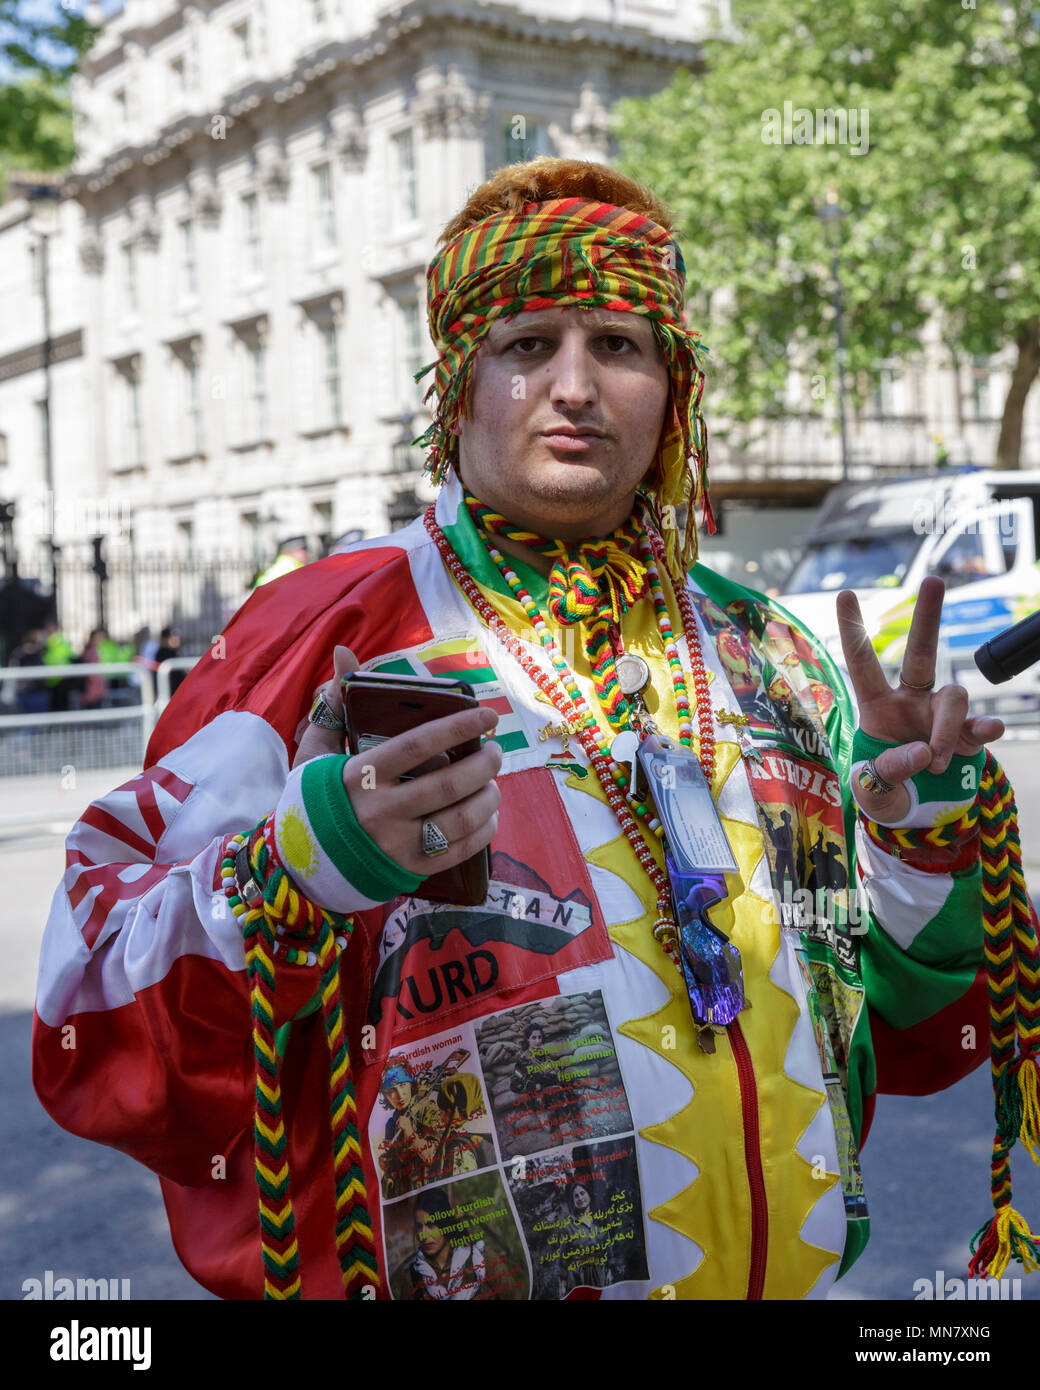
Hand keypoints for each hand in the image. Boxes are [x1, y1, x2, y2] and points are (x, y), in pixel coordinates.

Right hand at [292, 645, 501, 875]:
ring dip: (488, 798)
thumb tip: (343, 654)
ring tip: (494, 783)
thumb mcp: (316, 751)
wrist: (299, 862)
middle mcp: (380, 811)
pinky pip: (457, 851)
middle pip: (448, 784)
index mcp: (360, 775)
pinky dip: (482, 831)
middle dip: (483, 764)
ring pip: (459, 819)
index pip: (418, 744)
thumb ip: (335, 704)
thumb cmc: (313, 799)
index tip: (487, 715)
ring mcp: (396, 844)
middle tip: (496, 751)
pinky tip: (488, 816)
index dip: (458, 727)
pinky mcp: (408, 869)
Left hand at [836, 577, 1003, 820]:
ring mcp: (940, 717)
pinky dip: (984, 728)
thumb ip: (889, 771)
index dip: (853, 630)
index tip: (845, 594)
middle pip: (922, 653)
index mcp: (876, 707)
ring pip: (952, 698)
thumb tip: (922, 753)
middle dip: (927, 616)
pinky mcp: (966, 737)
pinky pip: (979, 724)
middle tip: (933, 580)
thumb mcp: (871, 788)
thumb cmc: (881, 792)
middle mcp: (910, 702)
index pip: (862, 663)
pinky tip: (987, 733)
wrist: (911, 815)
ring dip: (945, 729)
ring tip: (935, 762)